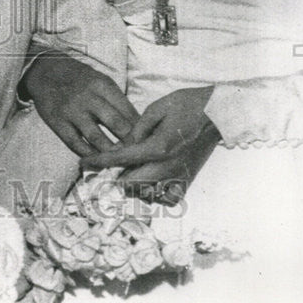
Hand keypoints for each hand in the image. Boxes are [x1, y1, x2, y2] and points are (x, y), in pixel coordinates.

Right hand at [22, 52, 138, 155]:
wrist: (45, 71)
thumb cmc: (79, 78)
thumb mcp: (100, 80)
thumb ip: (116, 100)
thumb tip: (138, 125)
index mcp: (103, 85)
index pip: (128, 111)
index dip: (140, 129)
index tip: (147, 141)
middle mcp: (88, 98)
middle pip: (117, 125)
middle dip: (130, 142)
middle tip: (138, 155)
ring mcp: (72, 111)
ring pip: (97, 138)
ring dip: (111, 152)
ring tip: (120, 161)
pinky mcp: (58, 122)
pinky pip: (75, 143)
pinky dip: (88, 154)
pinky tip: (97, 160)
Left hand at [81, 86, 220, 202]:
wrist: (218, 113)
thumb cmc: (187, 104)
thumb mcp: (156, 108)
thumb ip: (137, 128)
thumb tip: (123, 144)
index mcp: (158, 147)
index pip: (121, 159)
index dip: (99, 162)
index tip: (84, 164)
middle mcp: (168, 166)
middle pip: (131, 184)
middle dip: (114, 178)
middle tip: (106, 169)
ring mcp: (179, 176)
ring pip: (148, 194)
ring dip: (133, 187)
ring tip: (126, 174)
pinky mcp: (188, 179)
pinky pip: (168, 198)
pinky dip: (155, 194)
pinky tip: (149, 182)